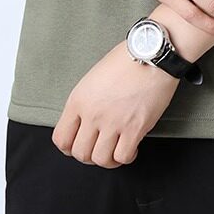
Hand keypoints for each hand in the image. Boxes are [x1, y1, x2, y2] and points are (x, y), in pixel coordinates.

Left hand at [52, 40, 178, 167]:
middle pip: (80, 153)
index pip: (61, 138)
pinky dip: (127, 157)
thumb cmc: (127, 59)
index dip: (70, 147)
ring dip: (108, 159)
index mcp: (79, 99)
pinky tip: (131, 147)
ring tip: (115, 149)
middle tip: (100, 148)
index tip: (79, 145)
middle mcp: (93, 113)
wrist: (152, 53)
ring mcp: (113, 122)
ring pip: (100, 159)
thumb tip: (86, 121)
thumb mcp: (94, 76)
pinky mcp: (134, 128)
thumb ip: (86, 100)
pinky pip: (123, 157)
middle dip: (89, 155)